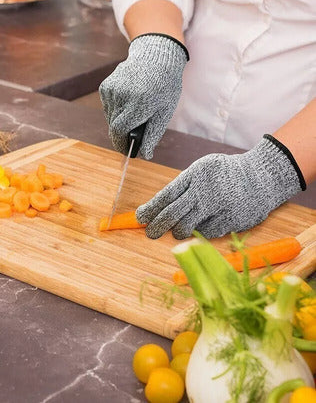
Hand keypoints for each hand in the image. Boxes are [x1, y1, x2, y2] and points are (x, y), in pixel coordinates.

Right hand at [99, 34, 187, 158]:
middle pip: (114, 126)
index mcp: (139, 102)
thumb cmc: (165, 86)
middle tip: (132, 135)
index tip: (127, 150)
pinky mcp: (105, 86)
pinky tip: (128, 101)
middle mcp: (122, 95)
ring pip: (110, 117)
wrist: (156, 57)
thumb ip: (153, 134)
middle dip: (122, 134)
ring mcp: (112, 89)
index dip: (122, 143)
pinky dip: (116, 110)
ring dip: (119, 121)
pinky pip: (108, 107)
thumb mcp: (164, 111)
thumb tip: (144, 154)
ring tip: (134, 112)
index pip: (120, 130)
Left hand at [136, 135, 304, 239]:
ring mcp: (219, 207)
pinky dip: (198, 233)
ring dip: (177, 231)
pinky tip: (198, 228)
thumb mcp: (203, 169)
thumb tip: (158, 207)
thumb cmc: (226, 173)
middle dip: (158, 225)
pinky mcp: (231, 220)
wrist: (263, 176)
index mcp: (195, 174)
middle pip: (174, 213)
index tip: (140, 218)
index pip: (167, 195)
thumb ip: (184, 185)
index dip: (151, 209)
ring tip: (175, 232)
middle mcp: (205, 191)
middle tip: (150, 233)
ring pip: (188, 226)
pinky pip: (206, 233)